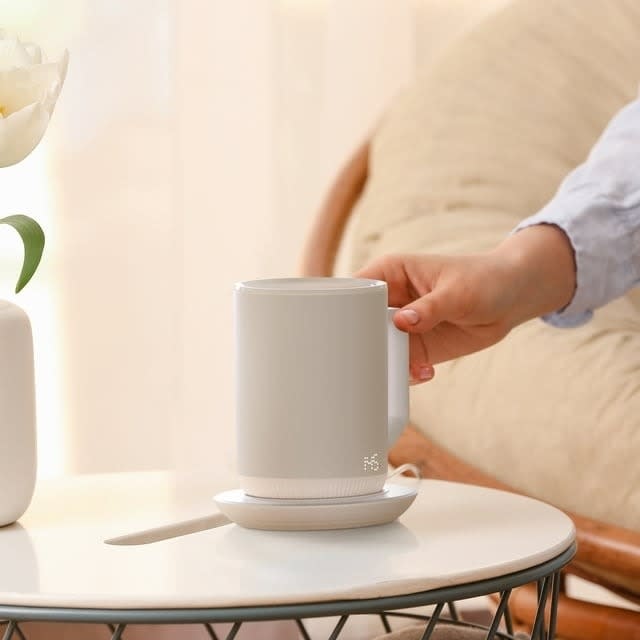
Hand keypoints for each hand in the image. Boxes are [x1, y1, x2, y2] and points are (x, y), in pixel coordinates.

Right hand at [355, 225, 575, 381]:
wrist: (511, 299)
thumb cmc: (484, 280)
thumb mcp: (458, 292)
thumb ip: (429, 308)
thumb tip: (401, 322)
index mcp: (390, 273)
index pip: (355, 290)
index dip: (345, 309)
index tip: (346, 332)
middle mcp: (390, 300)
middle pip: (359, 324)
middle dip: (362, 343)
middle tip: (370, 360)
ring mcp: (401, 326)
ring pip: (377, 349)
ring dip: (384, 363)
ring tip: (403, 370)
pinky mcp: (415, 347)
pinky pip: (399, 365)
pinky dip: (405, 375)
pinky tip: (424, 373)